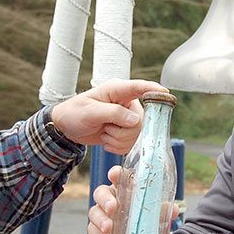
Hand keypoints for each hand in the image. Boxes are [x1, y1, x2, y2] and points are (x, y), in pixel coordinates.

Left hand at [50, 79, 167, 153]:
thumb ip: (113, 114)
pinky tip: (107, 140)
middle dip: (122, 131)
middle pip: (140, 121)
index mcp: (117, 90)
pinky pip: (131, 143)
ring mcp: (127, 117)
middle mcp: (126, 103)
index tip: (166, 93)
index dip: (154, 90)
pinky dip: (118, 146)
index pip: (140, 87)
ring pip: (137, 135)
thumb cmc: (74, 113)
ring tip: (104, 133)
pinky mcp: (125, 131)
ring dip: (118, 139)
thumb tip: (136, 121)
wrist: (66, 127)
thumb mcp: (90, 112)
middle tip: (106, 129)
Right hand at [87, 165, 181, 233]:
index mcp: (124, 189)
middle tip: (113, 208)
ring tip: (109, 228)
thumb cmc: (149, 222)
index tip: (115, 175)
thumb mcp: (158, 215)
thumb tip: (173, 209)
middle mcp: (111, 200)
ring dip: (101, 220)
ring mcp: (102, 216)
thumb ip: (163, 210)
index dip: (115, 174)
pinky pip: (94, 233)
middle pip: (101, 193)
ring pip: (94, 213)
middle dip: (105, 200)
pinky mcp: (98, 233)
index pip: (117, 177)